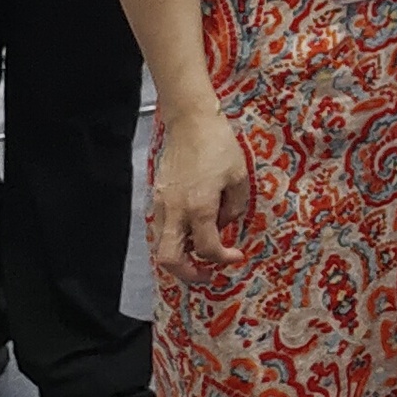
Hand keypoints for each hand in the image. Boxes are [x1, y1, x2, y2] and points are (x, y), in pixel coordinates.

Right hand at [149, 106, 251, 283]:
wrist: (191, 123)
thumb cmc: (218, 145)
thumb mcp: (239, 177)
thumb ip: (235, 207)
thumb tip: (225, 223)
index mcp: (199, 208)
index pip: (208, 249)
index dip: (223, 258)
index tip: (235, 256)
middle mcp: (176, 211)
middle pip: (170, 260)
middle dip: (188, 273)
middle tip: (206, 273)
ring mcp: (162, 205)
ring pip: (161, 246)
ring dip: (180, 256)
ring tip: (200, 251)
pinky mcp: (157, 197)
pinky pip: (161, 228)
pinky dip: (174, 238)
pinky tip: (192, 230)